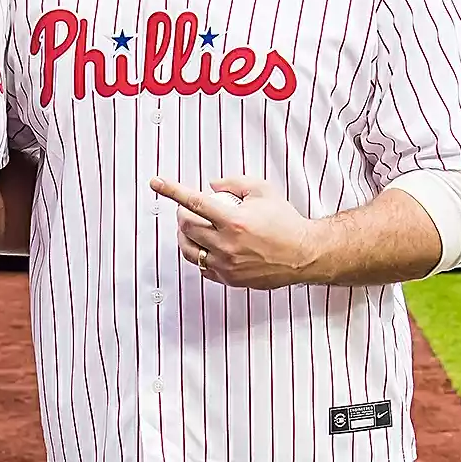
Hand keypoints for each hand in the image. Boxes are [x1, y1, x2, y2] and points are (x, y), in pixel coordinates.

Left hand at [151, 176, 322, 290]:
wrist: (303, 254)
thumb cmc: (285, 222)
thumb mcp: (262, 191)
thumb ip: (234, 182)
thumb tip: (211, 185)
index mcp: (234, 221)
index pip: (193, 202)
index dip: (172, 190)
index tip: (157, 183)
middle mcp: (227, 245)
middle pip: (186, 227)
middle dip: (182, 215)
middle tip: (187, 210)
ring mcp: (226, 265)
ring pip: (189, 250)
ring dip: (185, 237)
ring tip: (193, 229)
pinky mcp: (229, 279)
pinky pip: (202, 267)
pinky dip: (200, 255)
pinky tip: (207, 248)